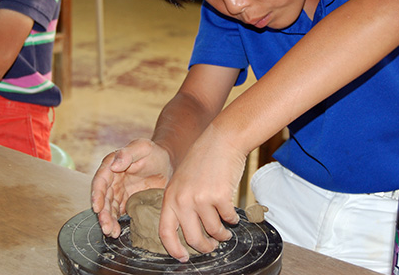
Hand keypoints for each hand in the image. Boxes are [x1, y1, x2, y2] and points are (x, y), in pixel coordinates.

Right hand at [91, 138, 172, 237]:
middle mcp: (112, 180)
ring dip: (107, 221)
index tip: (97, 206)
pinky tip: (116, 232)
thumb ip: (128, 153)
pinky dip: (116, 223)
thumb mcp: (143, 148)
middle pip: (103, 198)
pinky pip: (118, 213)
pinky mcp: (126, 202)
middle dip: (103, 213)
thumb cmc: (154, 153)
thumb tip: (114, 165)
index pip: (101, 180)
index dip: (97, 194)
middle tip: (106, 226)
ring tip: (111, 232)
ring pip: (109, 208)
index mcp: (112, 165)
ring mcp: (118, 192)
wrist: (168, 163)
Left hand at [158, 124, 245, 261]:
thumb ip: (181, 202)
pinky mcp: (220, 196)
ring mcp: (201, 198)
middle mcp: (183, 200)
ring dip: (221, 235)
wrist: (221, 140)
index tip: (183, 258)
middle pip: (193, 238)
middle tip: (211, 248)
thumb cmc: (203, 159)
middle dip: (204, 248)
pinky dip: (232, 220)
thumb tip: (189, 230)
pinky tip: (233, 216)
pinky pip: (228, 218)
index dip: (174, 249)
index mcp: (170, 196)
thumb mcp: (182, 179)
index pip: (166, 232)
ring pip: (213, 230)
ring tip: (226, 232)